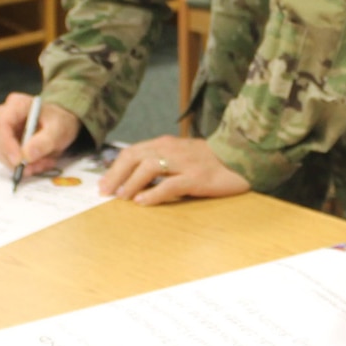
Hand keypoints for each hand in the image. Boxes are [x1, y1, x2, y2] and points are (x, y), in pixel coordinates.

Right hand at [0, 93, 79, 176]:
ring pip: (1, 153)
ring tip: (43, 163)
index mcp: (17, 105)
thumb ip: (44, 142)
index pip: (2, 124)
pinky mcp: (5, 143)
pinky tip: (40, 162)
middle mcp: (5, 115)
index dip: (7, 144)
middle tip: (36, 167)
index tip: (18, 161)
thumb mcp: (59, 130)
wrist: (61, 123)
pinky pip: (8, 159)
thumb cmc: (59, 121)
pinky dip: (24, 166)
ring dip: (21, 165)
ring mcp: (2, 130)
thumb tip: (26, 155)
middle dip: (15, 159)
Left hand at [99, 135, 249, 204]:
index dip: (115, 167)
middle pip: (135, 157)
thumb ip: (162, 163)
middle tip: (104, 192)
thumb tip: (135, 180)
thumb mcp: (182, 157)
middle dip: (116, 175)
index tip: (103, 183)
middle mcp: (172, 150)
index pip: (133, 152)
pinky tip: (143, 201)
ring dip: (131, 183)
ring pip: (149, 168)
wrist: (242, 156)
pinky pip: (170, 185)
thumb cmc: (211, 160)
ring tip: (122, 197)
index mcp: (167, 144)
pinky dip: (154, 193)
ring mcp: (185, 163)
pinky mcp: (197, 177)